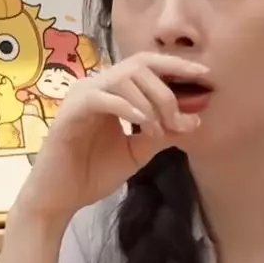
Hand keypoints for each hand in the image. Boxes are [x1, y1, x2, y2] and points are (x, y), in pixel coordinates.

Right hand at [16, 52, 209, 217]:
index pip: (147, 66)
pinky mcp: (70, 112)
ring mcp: (81, 95)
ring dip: (150, 102)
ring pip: (124, 78)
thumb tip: (195, 120)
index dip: (176, 66)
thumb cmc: (93, 172)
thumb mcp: (138, 151)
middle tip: (183, 112)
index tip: (204, 76)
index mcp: (112, 91)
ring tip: (159, 129)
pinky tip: (143, 123)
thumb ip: (164, 133)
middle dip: (168, 84)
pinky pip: (102, 98)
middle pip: (139, 64)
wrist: (60, 198)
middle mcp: (96, 85)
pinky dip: (127, 108)